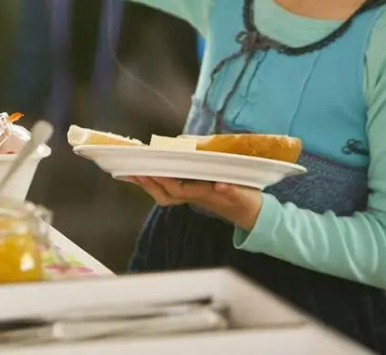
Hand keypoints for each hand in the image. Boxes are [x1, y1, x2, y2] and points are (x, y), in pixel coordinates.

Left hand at [126, 176, 262, 229]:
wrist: (251, 214)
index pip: (179, 190)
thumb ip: (232, 190)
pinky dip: (158, 182)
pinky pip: (170, 190)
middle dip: (150, 185)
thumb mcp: (243, 195)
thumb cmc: (247, 202)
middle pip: (165, 196)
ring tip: (135, 173)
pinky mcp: (193, 193)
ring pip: (165, 195)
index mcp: (204, 195)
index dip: (165, 181)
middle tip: (135, 172)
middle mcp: (194, 196)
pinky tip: (149, 174)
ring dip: (150, 185)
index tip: (154, 171)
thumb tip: (221, 184)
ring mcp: (193, 196)